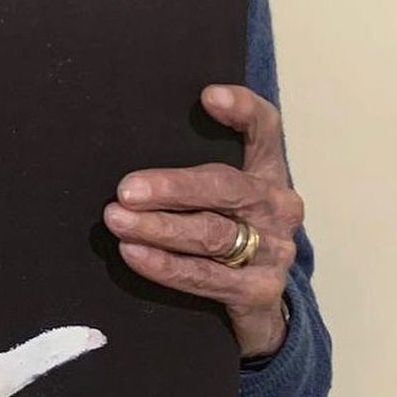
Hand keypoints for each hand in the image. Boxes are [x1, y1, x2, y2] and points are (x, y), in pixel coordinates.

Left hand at [102, 85, 302, 359]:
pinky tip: (133, 254)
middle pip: (225, 186)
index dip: (241, 108)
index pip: (265, 127)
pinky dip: (166, 266)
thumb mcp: (218, 190)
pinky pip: (206, 276)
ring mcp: (275, 251)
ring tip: (117, 220)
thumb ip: (194, 157)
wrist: (256, 299)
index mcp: (267, 169)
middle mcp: (278, 206)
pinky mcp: (261, 292)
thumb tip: (133, 130)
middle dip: (172, 187)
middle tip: (126, 189)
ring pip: (211, 233)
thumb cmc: (224, 227)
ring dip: (158, 227)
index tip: (207, 97)